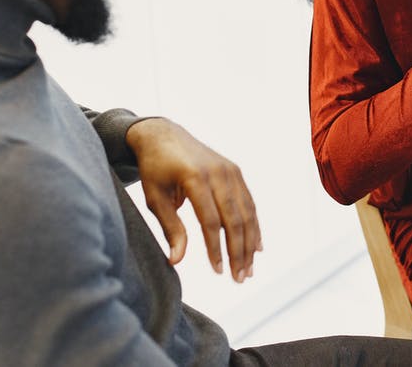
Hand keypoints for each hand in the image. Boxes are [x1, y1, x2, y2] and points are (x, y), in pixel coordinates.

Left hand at [126, 118, 261, 282]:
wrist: (164, 134)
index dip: (215, 248)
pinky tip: (256, 246)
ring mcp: (229, 170)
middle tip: (240, 277)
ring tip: (249, 269)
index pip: (210, 220)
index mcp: (194, 177)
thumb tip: (176, 261)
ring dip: (250, 242)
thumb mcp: (154, 198)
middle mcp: (217, 172)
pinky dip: (254, 225)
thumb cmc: (155, 169)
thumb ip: (170, 228)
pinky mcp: (235, 171)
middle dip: (238, 251)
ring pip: (246, 212)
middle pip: (234, 218)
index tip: (218, 271)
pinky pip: (248, 202)